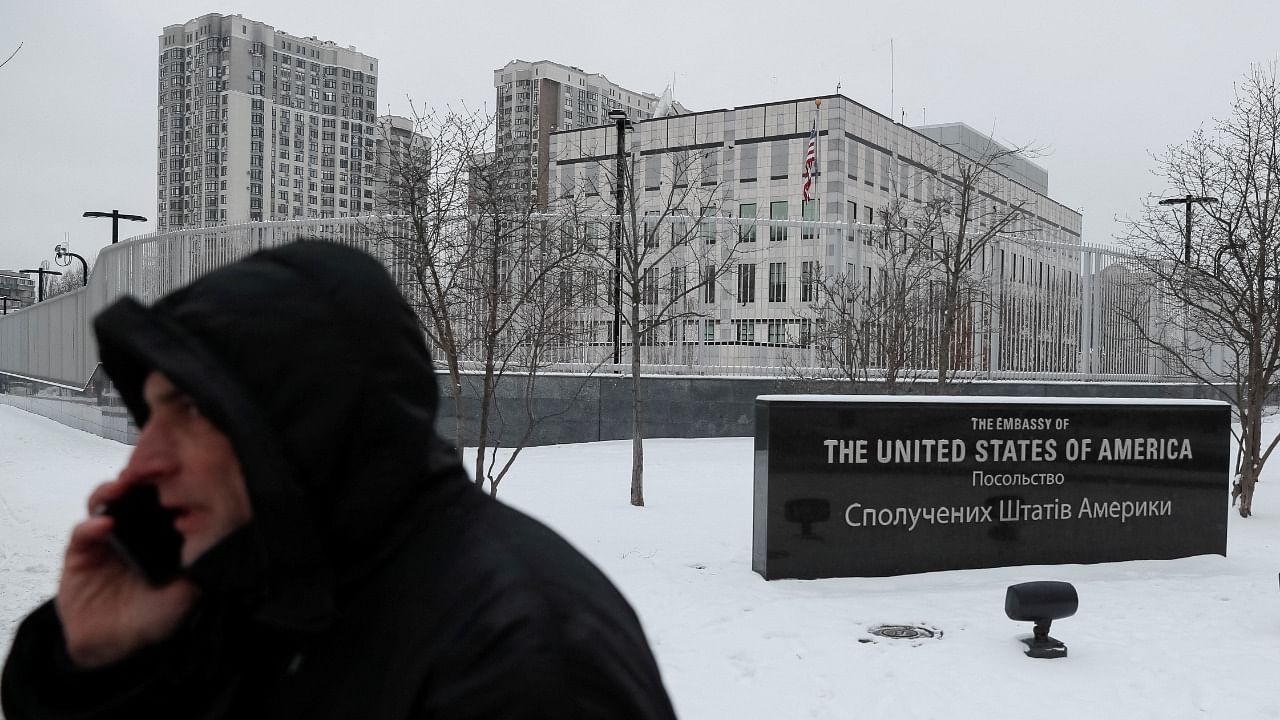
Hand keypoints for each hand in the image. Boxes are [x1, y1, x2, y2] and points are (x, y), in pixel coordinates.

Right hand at [54, 480, 199, 668]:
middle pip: (134, 494)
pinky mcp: (80, 554)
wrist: (111, 647)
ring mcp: (106, 540)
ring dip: (112, 492)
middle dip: (139, 478)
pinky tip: (103, 525)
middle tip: (147, 470)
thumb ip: (197, 573)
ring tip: (121, 487)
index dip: (169, 484)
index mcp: (161, 537)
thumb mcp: (184, 597)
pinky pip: (82, 532)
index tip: (177, 471)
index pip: (164, 501)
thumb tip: (217, 549)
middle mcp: (134, 532)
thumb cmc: (151, 618)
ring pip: (106, 504)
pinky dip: (91, 525)